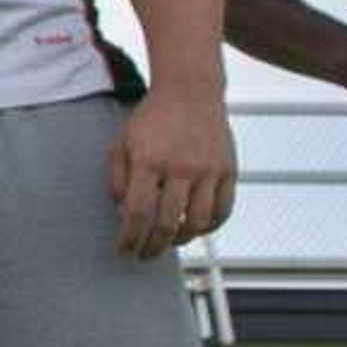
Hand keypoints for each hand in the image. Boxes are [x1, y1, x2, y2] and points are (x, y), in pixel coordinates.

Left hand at [107, 84, 237, 259]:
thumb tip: (123, 215)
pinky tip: (195, 228)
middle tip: (144, 255)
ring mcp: (208, 169)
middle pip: (167, 223)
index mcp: (148, 161)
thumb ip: (117, 180)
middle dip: (152, 247)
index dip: (129, 239)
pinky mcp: (229, 170)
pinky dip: (209, 227)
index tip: (123, 250)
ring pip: (197, 222)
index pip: (137, 213)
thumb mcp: (121, 143)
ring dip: (181, 240)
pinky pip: (223, 210)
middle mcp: (180, 167)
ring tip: (169, 241)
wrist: (190, 90)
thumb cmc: (151, 119)